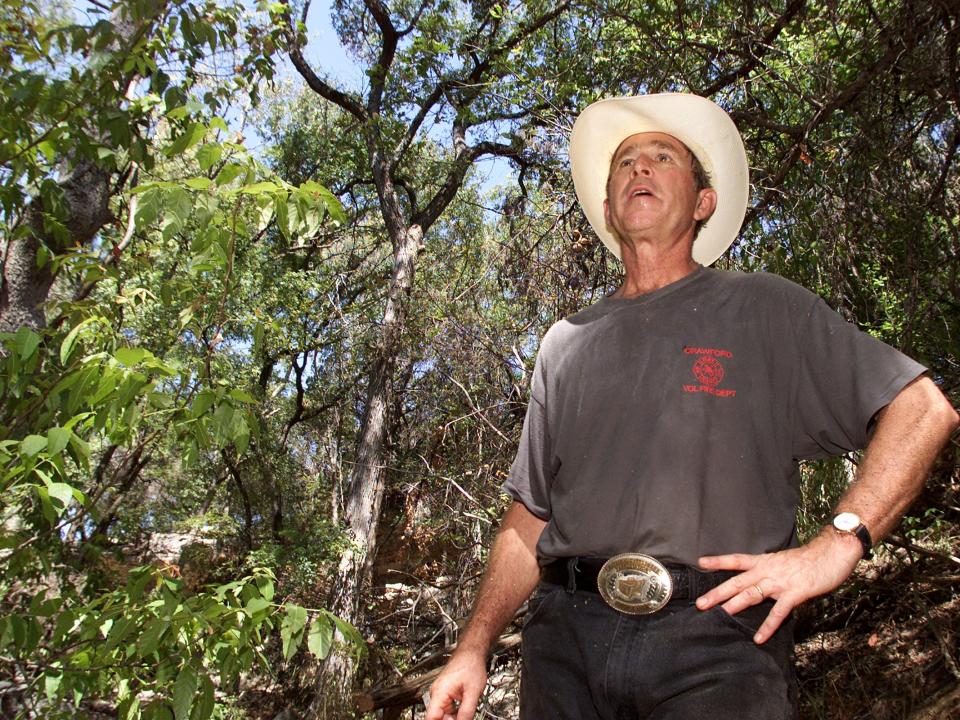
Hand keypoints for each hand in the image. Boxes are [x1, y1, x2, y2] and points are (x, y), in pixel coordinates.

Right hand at [424, 648, 487, 719]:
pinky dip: (454, 714)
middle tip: (463, 719)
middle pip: (437, 717)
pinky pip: (446, 709)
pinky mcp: (445, 693)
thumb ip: (467, 711)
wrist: (471, 653)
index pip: (431, 717)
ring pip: (442, 715)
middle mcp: (436, 693)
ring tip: (464, 716)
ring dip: (452, 719)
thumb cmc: (471, 665)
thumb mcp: (473, 692)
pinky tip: (463, 714)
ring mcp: (440, 693)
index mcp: (439, 692)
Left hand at [695, 530, 861, 643]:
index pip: (736, 560)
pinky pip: (778, 612)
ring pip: (752, 594)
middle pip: (737, 581)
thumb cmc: (810, 559)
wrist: (832, 553)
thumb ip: (770, 570)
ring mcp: (780, 582)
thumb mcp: (783, 561)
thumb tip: (759, 579)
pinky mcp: (794, 593)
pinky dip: (768, 626)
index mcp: (764, 561)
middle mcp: (767, 570)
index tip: (700, 562)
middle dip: (718, 593)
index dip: (718, 561)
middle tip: (700, 603)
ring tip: (721, 615)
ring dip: (735, 605)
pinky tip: (759, 637)